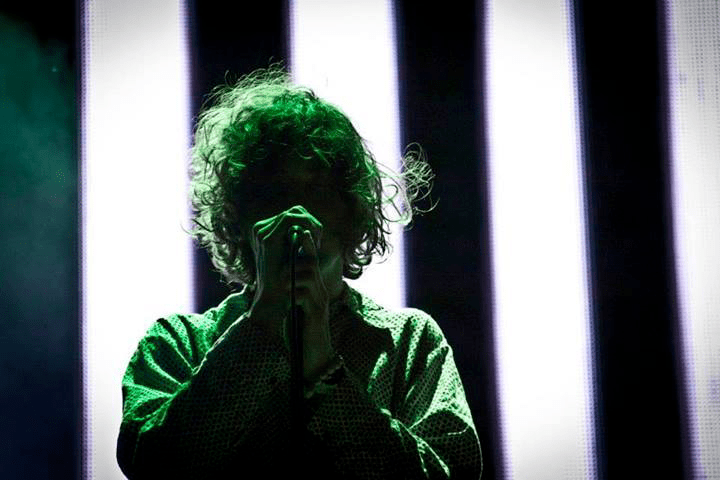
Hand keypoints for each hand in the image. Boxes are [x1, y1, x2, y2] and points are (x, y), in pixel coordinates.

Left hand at [247, 205, 335, 380]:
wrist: (312, 357)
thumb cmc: (301, 331)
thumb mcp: (295, 306)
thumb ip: (293, 290)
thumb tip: (283, 275)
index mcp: (315, 288)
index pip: (312, 262)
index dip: (307, 246)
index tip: (301, 232)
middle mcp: (321, 292)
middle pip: (311, 265)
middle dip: (295, 262)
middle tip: (280, 273)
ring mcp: (319, 303)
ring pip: (307, 278)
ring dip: (291, 279)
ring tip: (284, 290)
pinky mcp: (316, 314)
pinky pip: (305, 296)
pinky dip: (294, 295)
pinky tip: (290, 304)